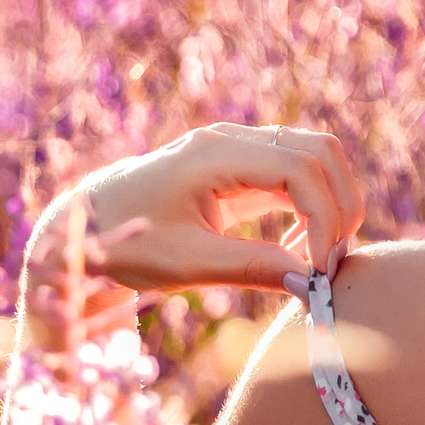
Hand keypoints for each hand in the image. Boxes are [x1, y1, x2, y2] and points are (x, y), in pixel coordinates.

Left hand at [32, 123, 366, 302]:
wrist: (85, 227)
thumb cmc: (126, 244)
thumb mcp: (187, 264)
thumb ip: (251, 269)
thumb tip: (311, 284)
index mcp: (214, 154)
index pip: (300, 168)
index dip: (324, 217)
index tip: (319, 269)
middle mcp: (231, 141)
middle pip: (322, 151)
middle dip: (340, 206)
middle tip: (330, 263)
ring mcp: (237, 149)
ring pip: (316, 157)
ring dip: (331, 204)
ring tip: (316, 258)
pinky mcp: (240, 168)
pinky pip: (296, 175)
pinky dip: (312, 208)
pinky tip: (298, 249)